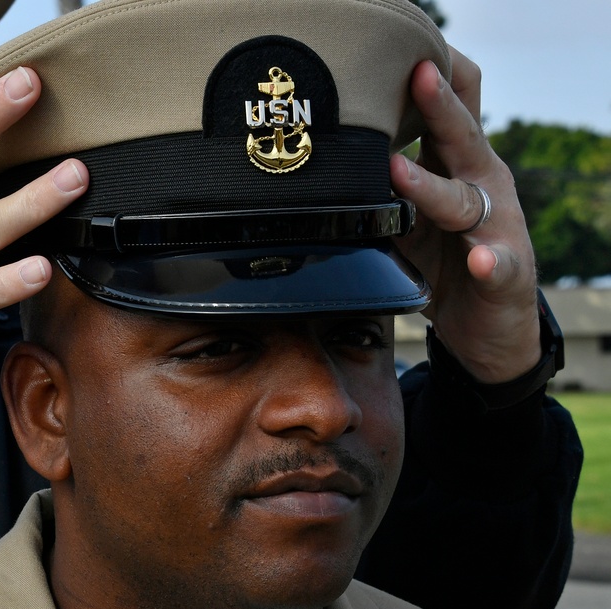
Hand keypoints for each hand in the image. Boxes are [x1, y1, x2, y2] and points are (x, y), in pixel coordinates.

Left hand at [391, 46, 538, 384]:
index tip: (405, 53)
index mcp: (458, 167)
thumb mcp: (410, 218)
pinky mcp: (506, 273)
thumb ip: (385, 187)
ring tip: (399, 173)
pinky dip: (489, 261)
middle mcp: (482, 187)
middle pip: (461, 139)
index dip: (433, 83)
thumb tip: (329, 161)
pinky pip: (498, 264)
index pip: (451, 113)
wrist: (487, 328)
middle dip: (438, 107)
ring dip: (430, 187)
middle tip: (418, 76)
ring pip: (464, 200)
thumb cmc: (442, 261)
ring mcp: (498, 228)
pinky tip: (480, 259)